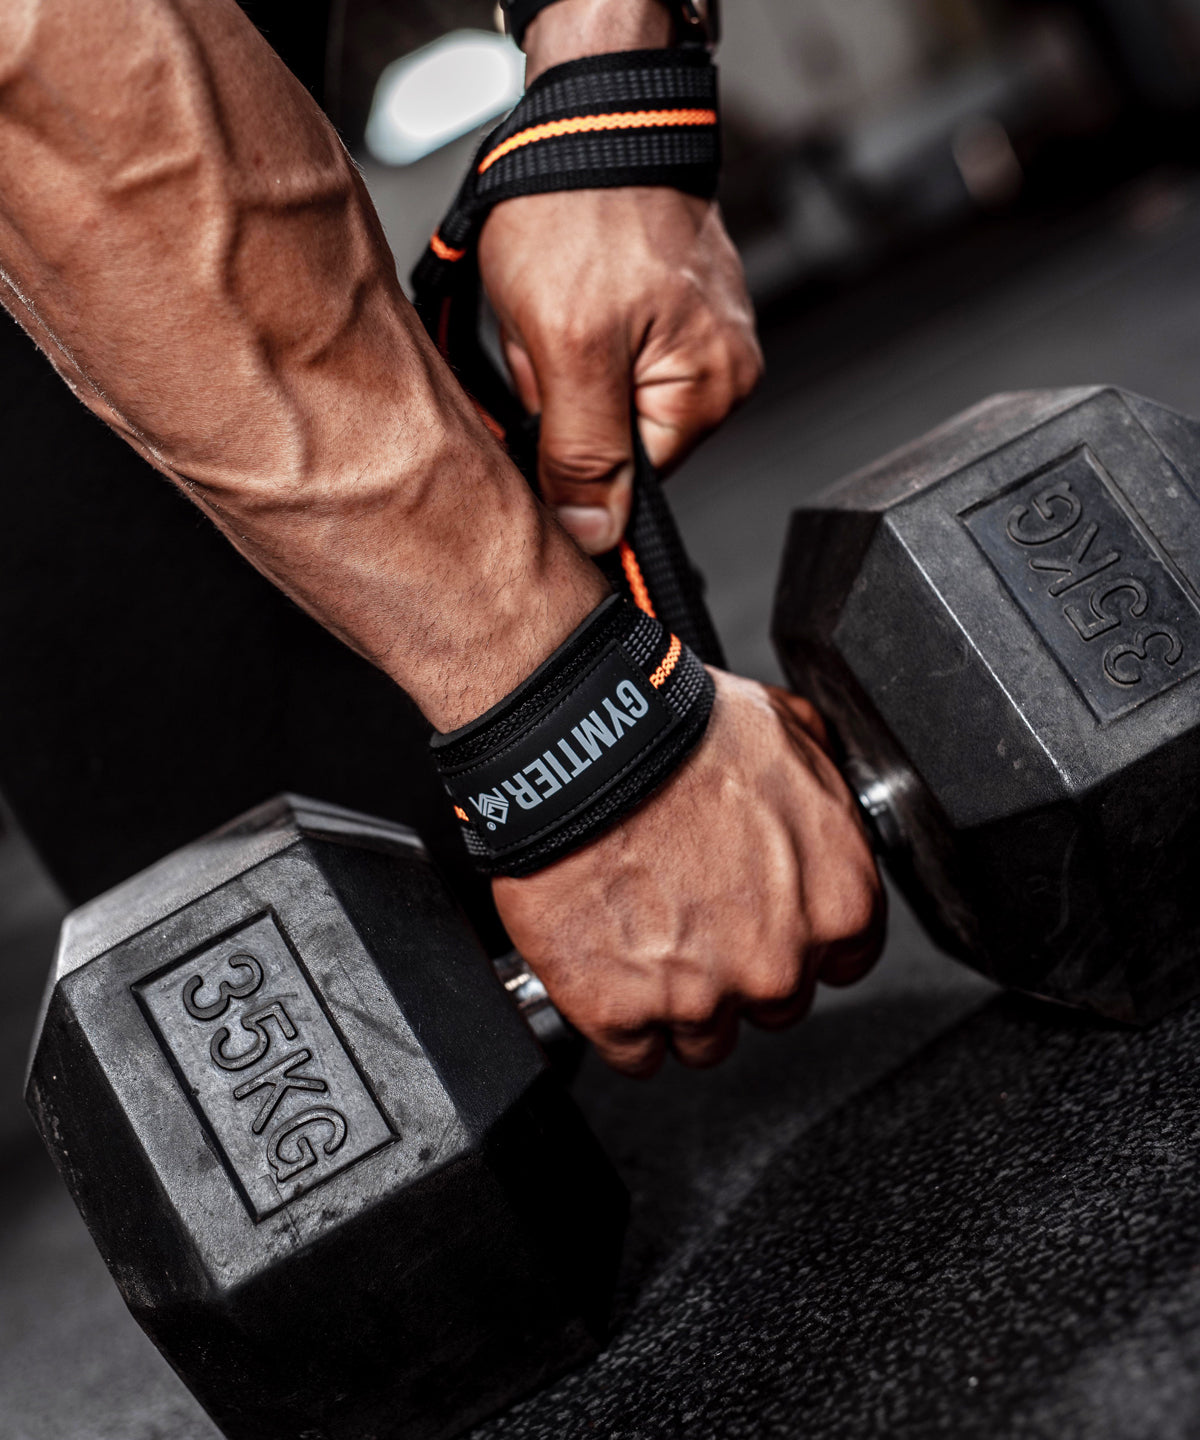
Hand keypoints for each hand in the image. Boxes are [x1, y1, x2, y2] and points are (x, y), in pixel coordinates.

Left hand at [477, 187, 762, 554]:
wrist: (591, 107)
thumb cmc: (582, 205)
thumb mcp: (567, 345)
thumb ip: (584, 452)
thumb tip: (596, 536)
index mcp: (710, 392)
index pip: (630, 487)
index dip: (570, 457)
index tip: (544, 404)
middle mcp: (722, 372)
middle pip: (618, 444)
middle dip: (565, 409)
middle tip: (547, 342)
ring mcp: (701, 338)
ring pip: (606, 401)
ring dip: (563, 370)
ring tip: (557, 309)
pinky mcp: (674, 310)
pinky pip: (609, 358)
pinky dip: (573, 339)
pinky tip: (568, 295)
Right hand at [493, 670, 885, 1075]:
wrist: (583, 749)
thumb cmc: (680, 735)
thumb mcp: (789, 731)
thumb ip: (822, 786)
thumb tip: (821, 794)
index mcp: (836, 902)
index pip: (843, 960)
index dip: (799, 936)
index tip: (767, 918)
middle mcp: (777, 963)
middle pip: (772, 1004)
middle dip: (738, 969)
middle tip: (694, 917)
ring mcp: (698, 997)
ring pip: (704, 1040)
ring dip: (677, 1002)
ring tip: (642, 942)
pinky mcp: (619, 1013)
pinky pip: (634, 1052)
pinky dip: (618, 1019)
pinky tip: (607, 970)